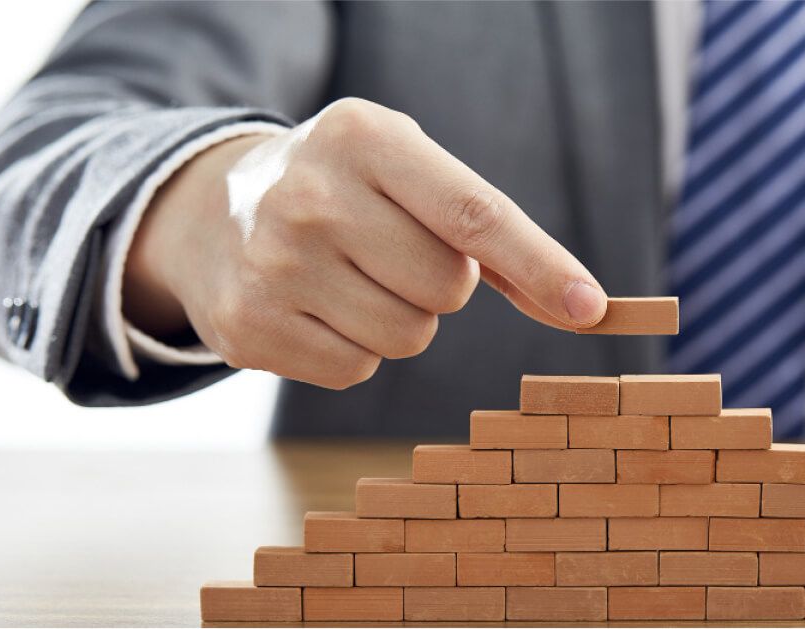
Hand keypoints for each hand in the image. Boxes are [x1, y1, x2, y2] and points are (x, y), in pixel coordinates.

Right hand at [123, 98, 606, 389]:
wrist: (214, 211)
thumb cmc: (346, 189)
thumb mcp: (408, 172)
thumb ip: (491, 232)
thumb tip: (582, 308)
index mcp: (361, 138)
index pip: (473, 214)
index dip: (539, 265)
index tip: (590, 307)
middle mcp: (309, 197)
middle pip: (446, 289)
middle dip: (441, 284)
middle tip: (391, 252)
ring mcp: (272, 266)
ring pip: (407, 339)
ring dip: (401, 319)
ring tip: (351, 278)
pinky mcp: (247, 329)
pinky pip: (357, 370)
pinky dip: (354, 348)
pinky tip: (317, 308)